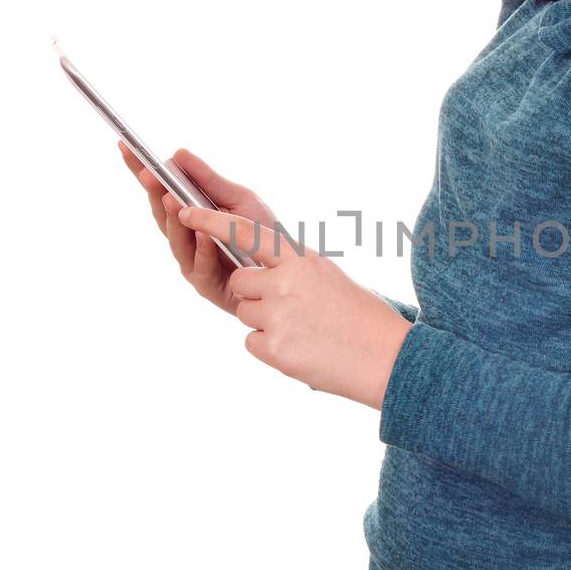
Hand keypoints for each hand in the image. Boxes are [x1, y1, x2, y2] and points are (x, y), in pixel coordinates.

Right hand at [118, 141, 279, 317]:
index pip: (160, 193)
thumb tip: (177, 154)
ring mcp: (194, 264)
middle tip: (149, 175)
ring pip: (177, 243)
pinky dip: (202, 250)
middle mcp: (186, 241)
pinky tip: (204, 234)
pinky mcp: (209, 287)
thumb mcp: (237, 198)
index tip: (126, 148)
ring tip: (172, 199)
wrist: (289, 269)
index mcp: (190, 217)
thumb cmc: (262, 233)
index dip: (141, 172)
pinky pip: (202, 268)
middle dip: (154, 195)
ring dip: (174, 221)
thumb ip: (208, 180)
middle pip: (162, 216)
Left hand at [177, 204, 413, 409]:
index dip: (210, 222)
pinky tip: (301, 348)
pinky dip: (270, 348)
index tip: (183, 211)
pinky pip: (251, 342)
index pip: (244, 233)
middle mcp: (285, 283)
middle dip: (255, 293)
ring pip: (246, 312)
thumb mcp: (326, 277)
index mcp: (300, 259)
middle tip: (292, 307)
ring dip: (266, 322)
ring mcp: (277, 316)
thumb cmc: (359, 315)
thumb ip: (290, 269)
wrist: (387, 358)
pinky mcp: (273, 348)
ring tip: (303, 329)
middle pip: (241, 282)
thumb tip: (254, 275)